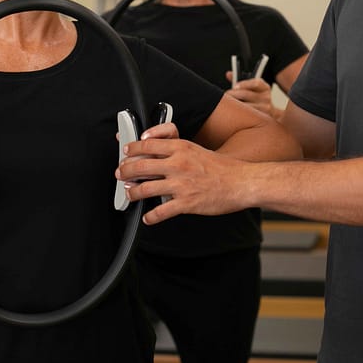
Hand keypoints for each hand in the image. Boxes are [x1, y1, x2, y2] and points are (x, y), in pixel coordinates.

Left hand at [116, 135, 251, 223]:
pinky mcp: (186, 203)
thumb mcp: (197, 150)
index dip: (132, 148)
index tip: (126, 152)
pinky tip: (148, 218)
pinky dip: (151, 217)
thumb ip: (178, 151)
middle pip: (141, 166)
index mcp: (181, 148)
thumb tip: (158, 155)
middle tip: (121, 174)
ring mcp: (181, 184)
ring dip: (133, 193)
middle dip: (126, 171)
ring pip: (145, 189)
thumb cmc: (223, 168)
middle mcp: (178, 164)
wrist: (242, 182)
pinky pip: (160, 212)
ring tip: (130, 195)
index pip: (148, 144)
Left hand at [225, 71, 276, 116]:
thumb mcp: (253, 88)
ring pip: (246, 106)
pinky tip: (233, 114)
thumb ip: (241, 82)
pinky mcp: (261, 118)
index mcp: (264, 87)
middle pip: (247, 94)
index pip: (256, 83)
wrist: (270, 114)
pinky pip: (248, 116)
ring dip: (235, 105)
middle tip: (225, 96)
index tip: (234, 86)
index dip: (244, 84)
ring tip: (227, 105)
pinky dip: (239, 114)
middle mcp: (266, 97)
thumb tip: (228, 74)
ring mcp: (265, 108)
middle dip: (234, 95)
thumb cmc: (257, 99)